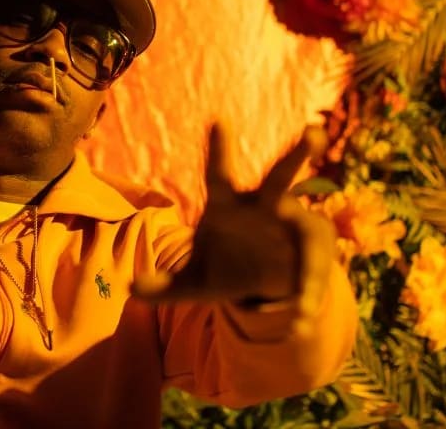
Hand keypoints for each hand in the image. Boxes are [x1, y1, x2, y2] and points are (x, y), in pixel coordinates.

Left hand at [133, 124, 334, 334]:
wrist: (263, 286)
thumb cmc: (226, 267)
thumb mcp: (195, 281)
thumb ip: (164, 285)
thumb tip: (130, 288)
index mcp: (229, 205)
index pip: (220, 175)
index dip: (219, 150)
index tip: (219, 121)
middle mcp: (266, 208)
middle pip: (280, 178)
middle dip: (296, 155)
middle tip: (312, 133)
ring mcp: (295, 229)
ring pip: (308, 224)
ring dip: (310, 230)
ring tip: (303, 229)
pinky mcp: (315, 256)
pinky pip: (313, 275)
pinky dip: (307, 299)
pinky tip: (300, 324)